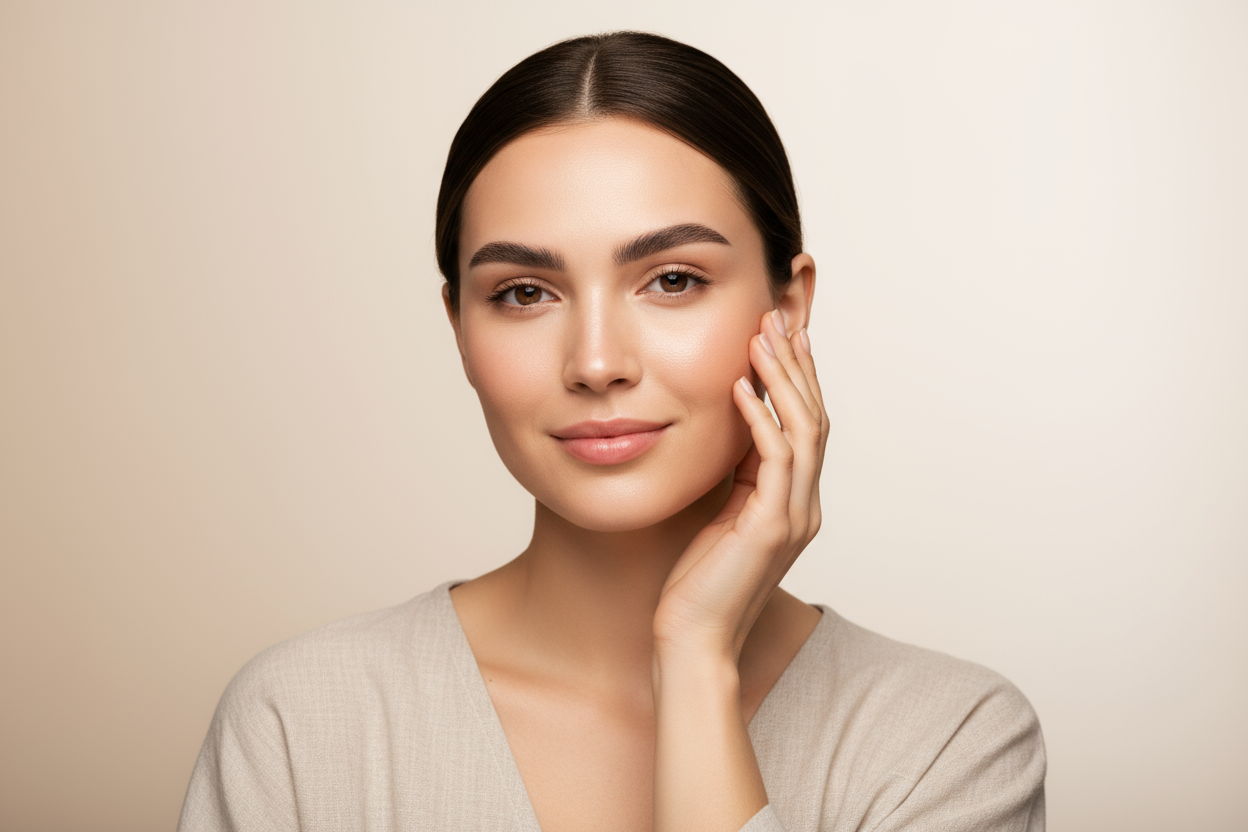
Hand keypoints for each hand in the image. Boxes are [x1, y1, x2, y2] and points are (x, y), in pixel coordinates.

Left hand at [653, 308, 827, 660]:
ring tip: (762, 338)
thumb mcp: (719, 515)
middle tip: (778, 319)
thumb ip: (735, 476)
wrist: (692, 640)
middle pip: (815, 420)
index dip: (797, 379)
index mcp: (794, 504)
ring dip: (783, 381)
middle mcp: (804, 507)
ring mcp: (793, 518)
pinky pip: (774, 460)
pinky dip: (760, 418)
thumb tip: (728, 429)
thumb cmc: (697, 584)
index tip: (781, 335)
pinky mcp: (771, 529)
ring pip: (804, 432)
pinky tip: (740, 387)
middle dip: (797, 366)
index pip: (806, 428)